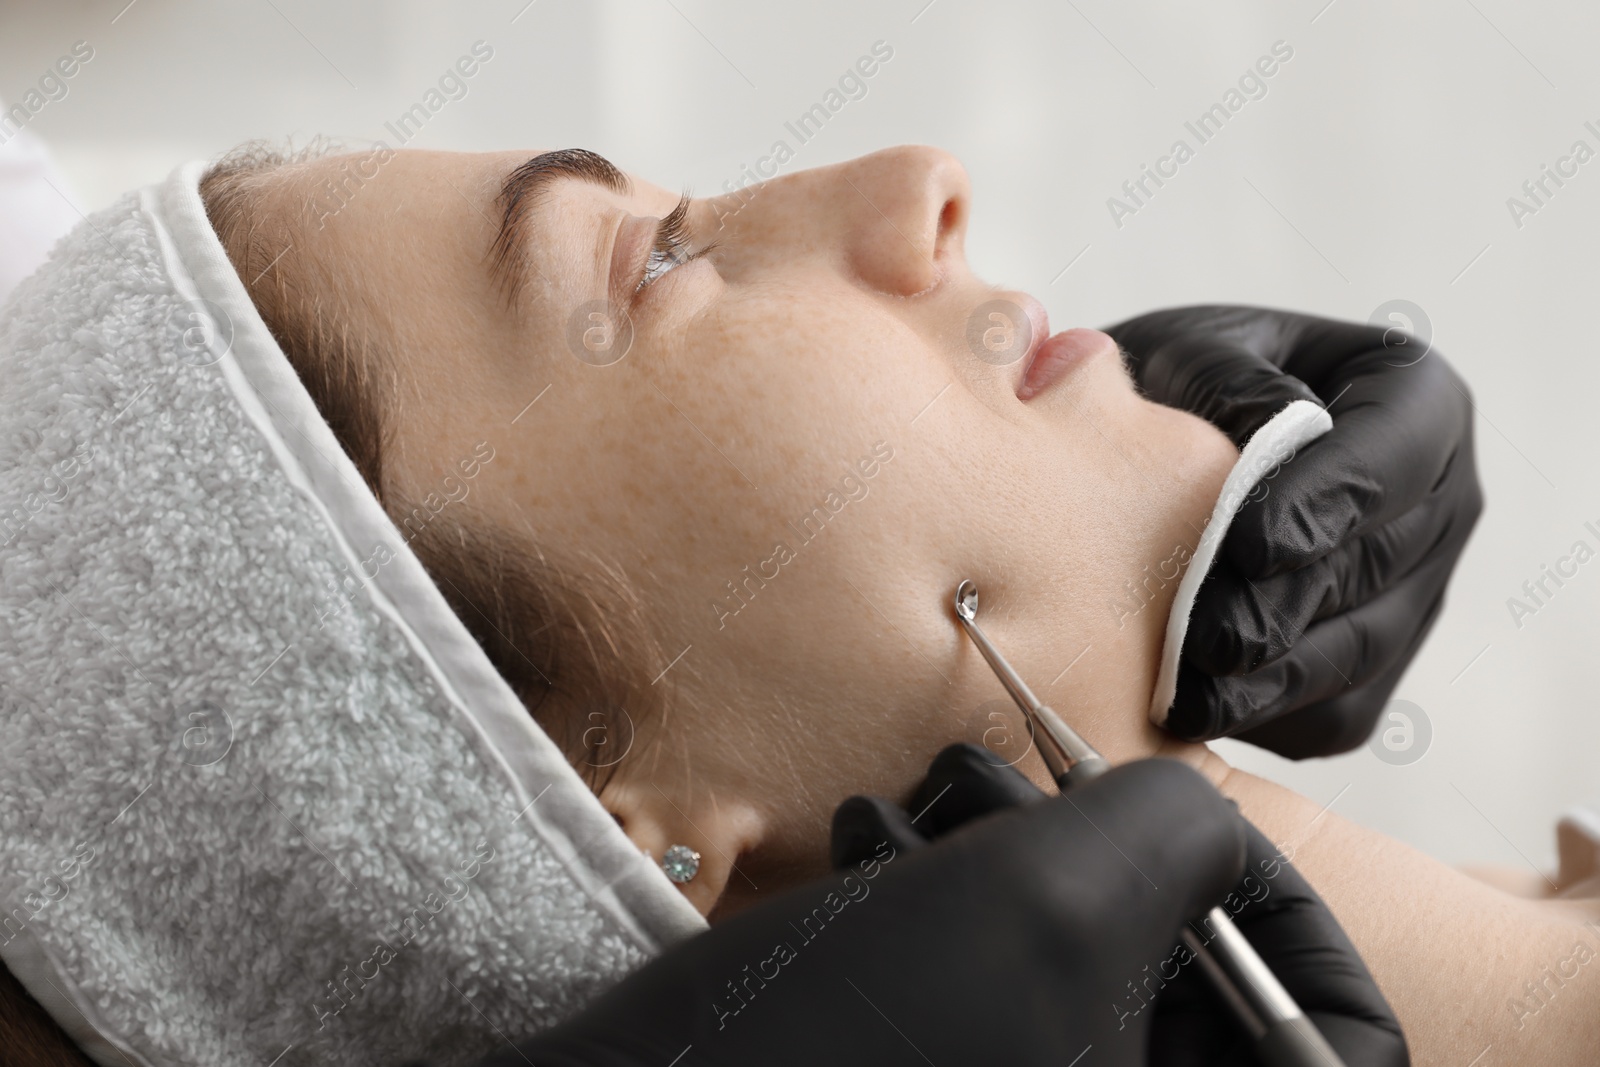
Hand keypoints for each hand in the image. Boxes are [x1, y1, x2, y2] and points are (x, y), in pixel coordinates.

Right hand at [835, 744, 1409, 1066]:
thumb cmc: (841, 1048)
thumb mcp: (1051, 904)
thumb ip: (1173, 828)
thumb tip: (1189, 815)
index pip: (1340, 1047)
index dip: (1295, 929)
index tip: (1204, 843)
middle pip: (1194, 986)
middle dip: (1112, 861)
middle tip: (1022, 807)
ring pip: (1084, 957)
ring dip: (1009, 856)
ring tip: (918, 824)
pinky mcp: (944, 1054)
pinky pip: (998, 964)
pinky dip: (951, 889)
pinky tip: (877, 856)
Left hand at [1105, 305, 1481, 755]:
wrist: (1148, 448)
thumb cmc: (1176, 383)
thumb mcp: (1190, 351)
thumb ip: (1229, 380)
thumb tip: (1282, 425)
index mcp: (1415, 399)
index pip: (1389, 459)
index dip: (1324, 508)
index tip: (1249, 547)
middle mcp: (1438, 499)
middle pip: (1374, 569)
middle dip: (1280, 610)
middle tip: (1197, 640)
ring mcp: (1416, 588)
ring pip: (1359, 652)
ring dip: (1271, 681)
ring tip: (1186, 693)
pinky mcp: (1376, 663)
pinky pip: (1339, 712)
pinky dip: (1270, 719)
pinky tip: (1196, 711)